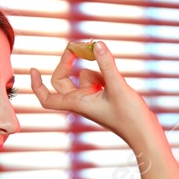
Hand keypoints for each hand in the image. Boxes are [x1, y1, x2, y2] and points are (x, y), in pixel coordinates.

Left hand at [30, 41, 152, 139]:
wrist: (145, 134)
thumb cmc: (130, 118)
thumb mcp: (117, 87)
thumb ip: (106, 64)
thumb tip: (96, 44)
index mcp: (78, 103)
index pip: (47, 97)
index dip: (36, 85)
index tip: (33, 69)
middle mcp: (82, 102)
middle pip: (63, 81)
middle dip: (68, 63)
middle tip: (78, 47)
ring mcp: (93, 100)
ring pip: (85, 77)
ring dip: (96, 70)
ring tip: (111, 76)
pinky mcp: (104, 99)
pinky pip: (98, 80)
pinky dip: (104, 74)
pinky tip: (117, 80)